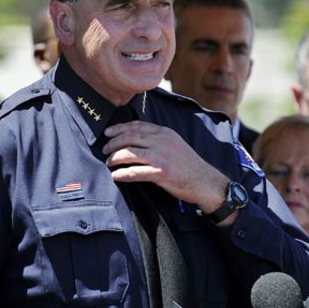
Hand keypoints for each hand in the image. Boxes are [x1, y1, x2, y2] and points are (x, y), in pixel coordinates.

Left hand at [102, 121, 229, 212]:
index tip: (108, 133)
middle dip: (113, 143)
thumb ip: (158, 140)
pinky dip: (123, 174)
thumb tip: (136, 140)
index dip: (120, 128)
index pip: (137, 126)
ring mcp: (161, 156)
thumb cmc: (189, 165)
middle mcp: (161, 141)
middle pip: (130, 137)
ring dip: (115, 158)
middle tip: (104, 149)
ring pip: (129, 153)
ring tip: (108, 162)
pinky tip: (116, 176)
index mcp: (164, 133)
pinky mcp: (160, 172)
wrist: (204, 181)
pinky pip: (135, 172)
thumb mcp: (175, 144)